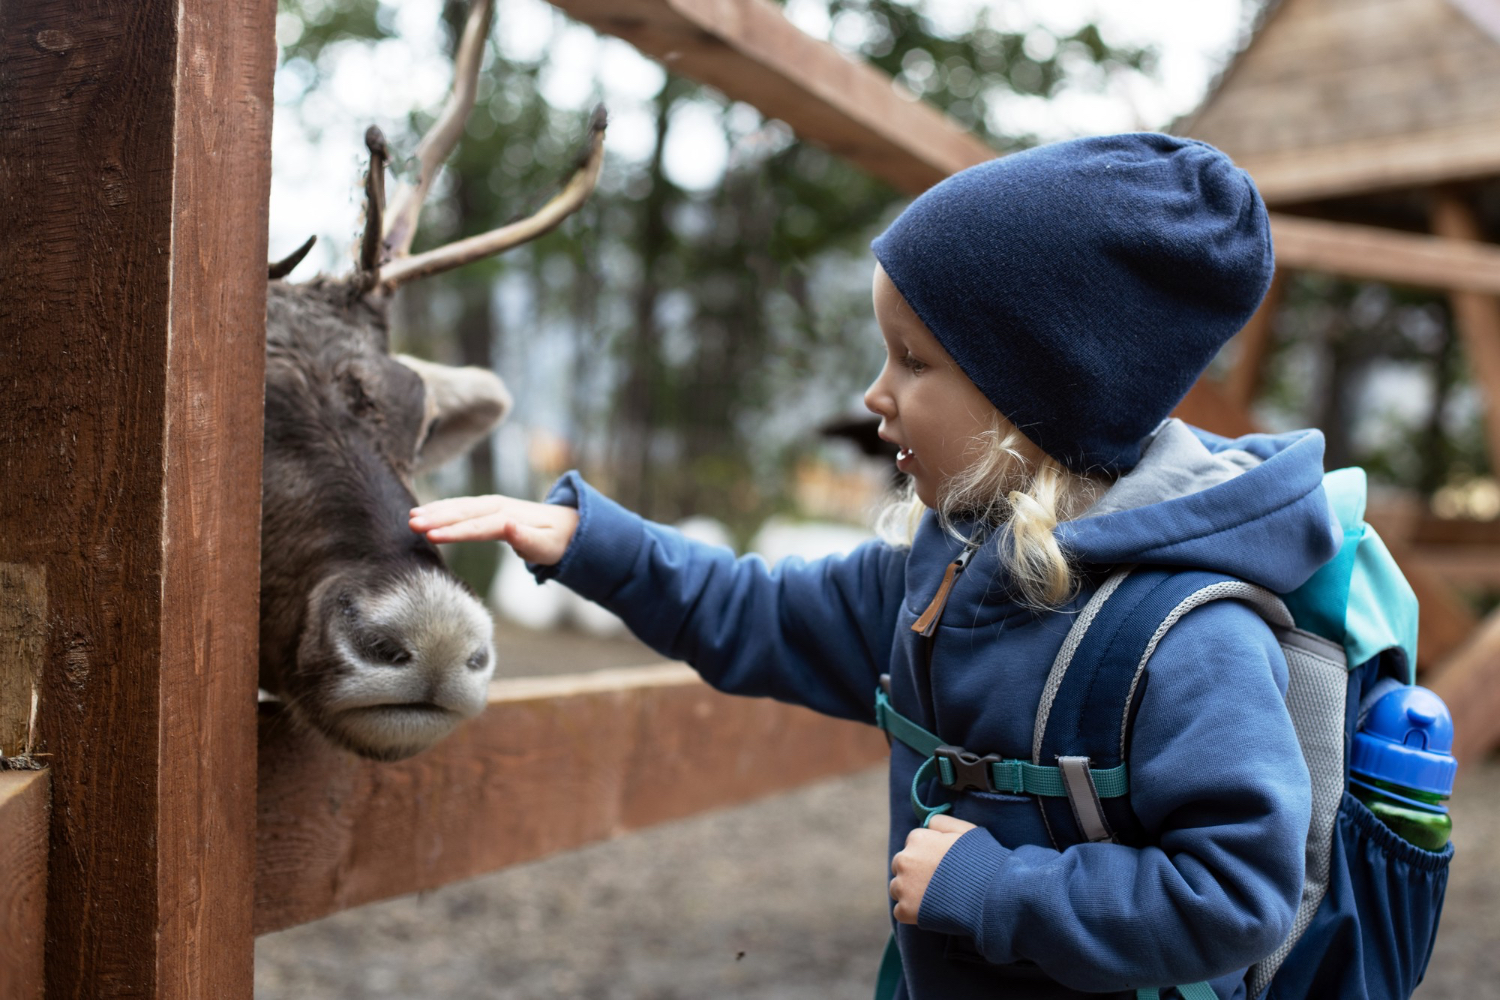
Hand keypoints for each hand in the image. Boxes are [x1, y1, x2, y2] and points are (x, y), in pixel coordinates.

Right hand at [409, 495, 579, 565]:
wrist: (566, 526)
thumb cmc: (555, 541)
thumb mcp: (546, 545)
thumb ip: (527, 538)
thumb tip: (508, 526)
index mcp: (509, 517)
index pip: (478, 526)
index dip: (455, 531)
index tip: (432, 536)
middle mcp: (497, 507)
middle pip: (463, 513)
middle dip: (437, 517)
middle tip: (412, 524)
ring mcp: (491, 505)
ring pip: (459, 506)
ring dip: (435, 510)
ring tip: (411, 517)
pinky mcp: (486, 507)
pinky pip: (460, 506)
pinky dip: (441, 507)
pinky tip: (423, 511)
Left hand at [889, 814, 976, 923]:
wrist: (988, 896)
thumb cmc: (981, 861)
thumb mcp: (967, 830)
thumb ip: (943, 822)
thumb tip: (928, 822)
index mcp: (917, 838)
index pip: (913, 845)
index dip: (928, 856)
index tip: (942, 866)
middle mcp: (904, 859)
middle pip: (902, 866)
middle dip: (915, 873)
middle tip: (937, 884)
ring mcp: (902, 886)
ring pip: (898, 888)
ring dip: (911, 893)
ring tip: (936, 899)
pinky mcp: (904, 910)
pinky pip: (901, 911)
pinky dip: (913, 914)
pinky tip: (932, 913)